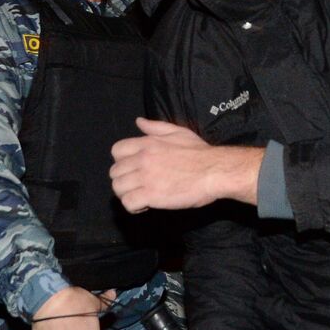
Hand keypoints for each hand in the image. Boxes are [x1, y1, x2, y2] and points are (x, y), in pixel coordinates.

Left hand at [110, 118, 262, 212]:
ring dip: (127, 194)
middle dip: (124, 181)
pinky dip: (133, 207)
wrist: (215, 171)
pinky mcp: (151, 195)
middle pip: (115, 172)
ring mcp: (145, 177)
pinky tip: (145, 206)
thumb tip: (139, 121)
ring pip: (118, 188)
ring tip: (141, 197)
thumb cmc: (200, 152)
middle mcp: (142, 159)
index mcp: (147, 143)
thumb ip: (155, 127)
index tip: (134, 170)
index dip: (122, 162)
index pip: (116, 151)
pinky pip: (128, 203)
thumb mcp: (178, 132)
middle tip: (138, 187)